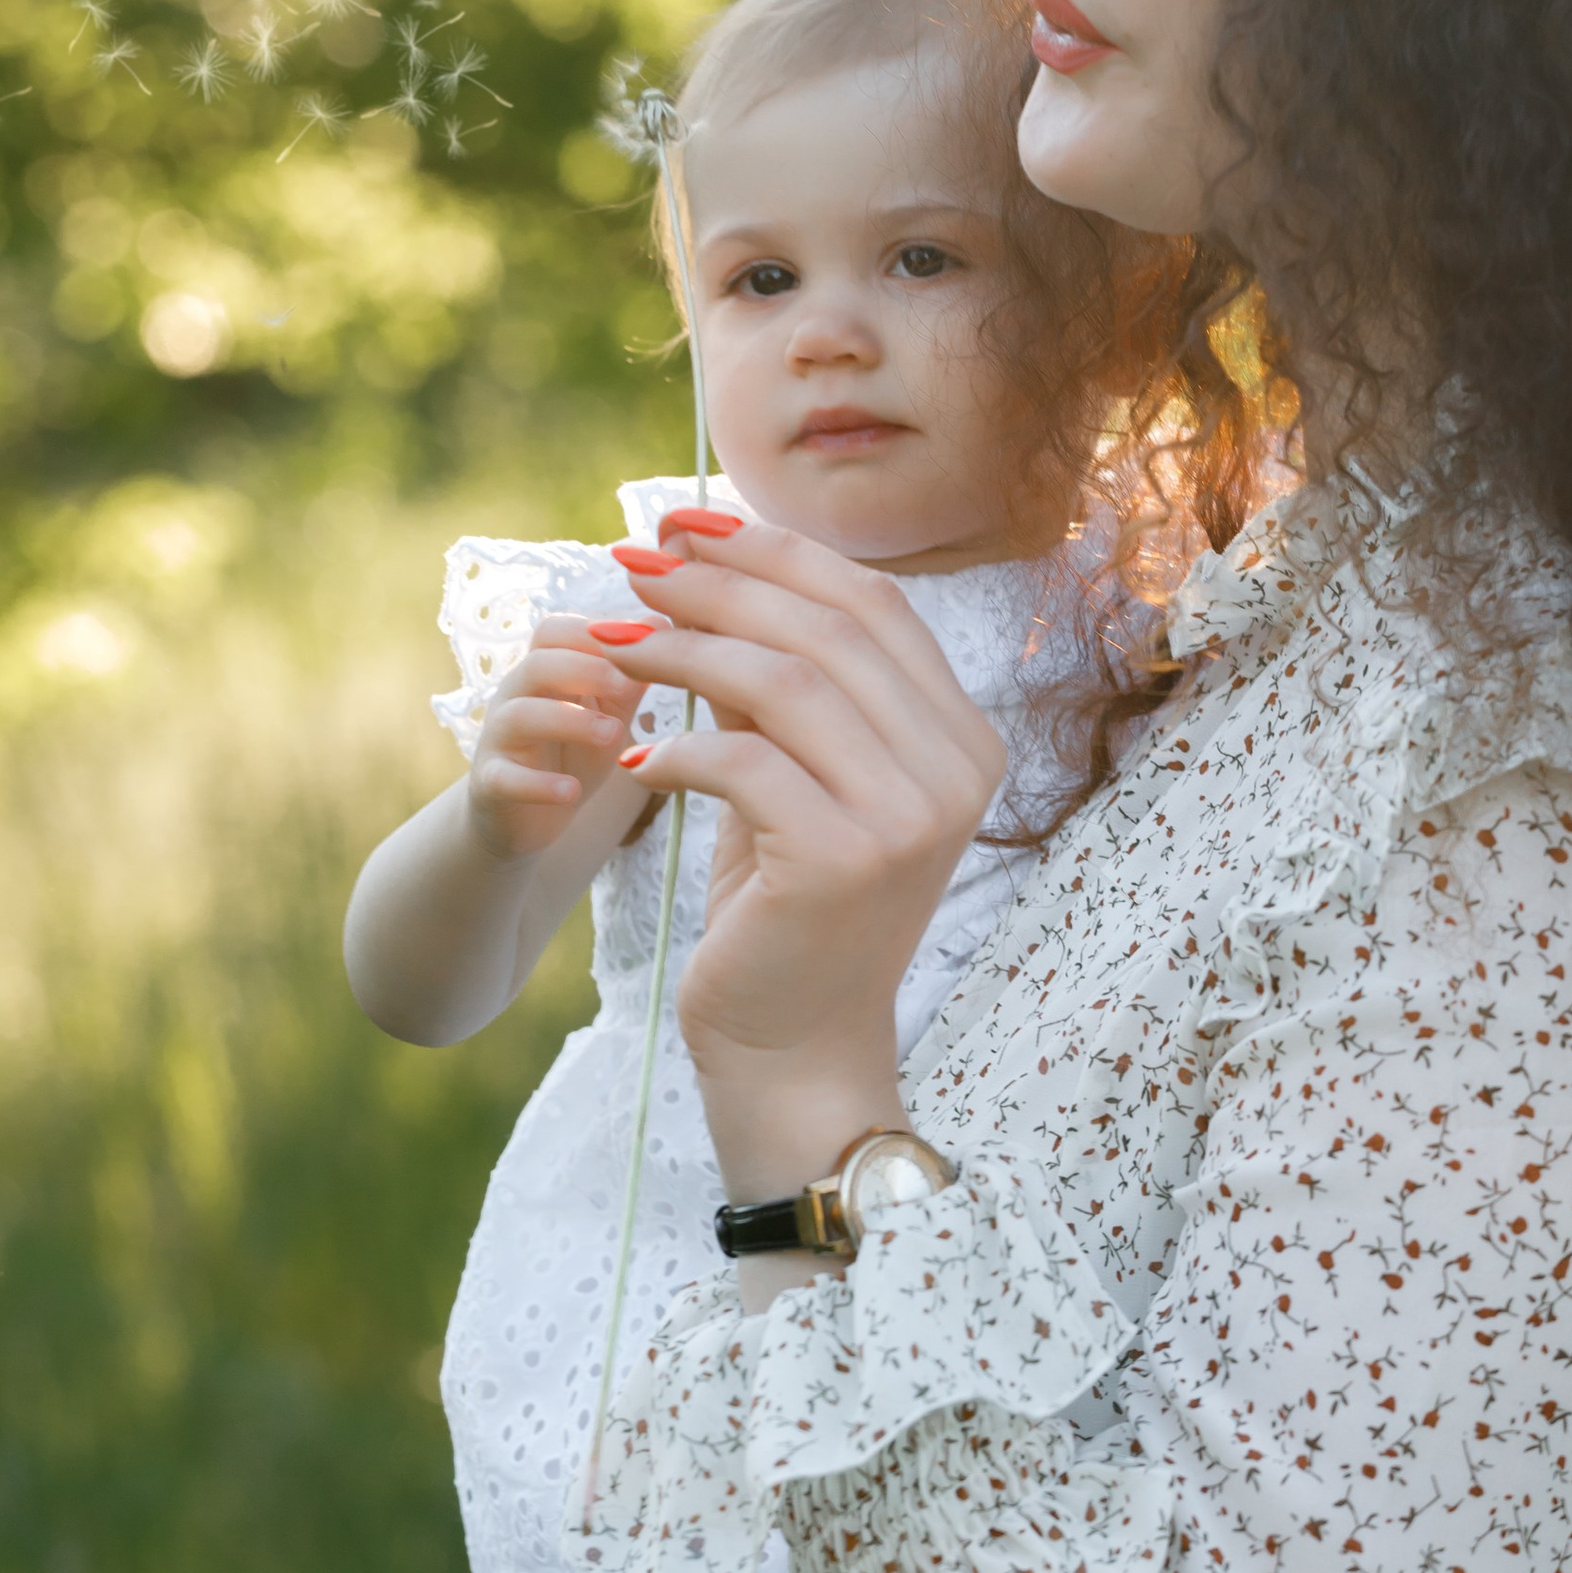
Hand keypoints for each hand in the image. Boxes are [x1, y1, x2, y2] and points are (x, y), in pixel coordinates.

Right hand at [465, 613, 646, 861]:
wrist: (528, 818)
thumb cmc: (571, 754)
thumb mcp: (608, 714)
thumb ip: (630, 677)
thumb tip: (661, 624)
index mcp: (542, 673)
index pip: (554, 632)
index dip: (592, 633)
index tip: (638, 648)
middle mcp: (514, 697)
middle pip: (538, 664)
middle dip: (586, 669)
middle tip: (628, 688)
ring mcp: (499, 739)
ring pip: (521, 714)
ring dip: (569, 721)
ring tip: (613, 736)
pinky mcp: (490, 783)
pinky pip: (505, 777)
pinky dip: (539, 784)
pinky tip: (571, 791)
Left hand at [608, 520, 1008, 1196]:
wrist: (795, 1049)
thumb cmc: (787, 905)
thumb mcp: (794, 776)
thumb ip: (780, 685)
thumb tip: (707, 570)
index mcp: (960, 736)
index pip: (869, 604)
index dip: (774, 551)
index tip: (685, 523)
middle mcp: (956, 770)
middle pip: (825, 629)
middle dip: (716, 584)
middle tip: (630, 564)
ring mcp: (910, 817)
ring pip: (782, 683)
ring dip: (682, 650)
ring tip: (611, 642)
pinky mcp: (847, 861)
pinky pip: (743, 764)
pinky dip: (677, 749)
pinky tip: (634, 759)